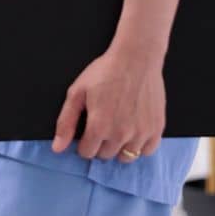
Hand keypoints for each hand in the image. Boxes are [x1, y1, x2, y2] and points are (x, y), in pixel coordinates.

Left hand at [52, 42, 165, 161]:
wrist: (136, 58)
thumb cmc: (105, 72)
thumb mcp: (77, 92)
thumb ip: (66, 122)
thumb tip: (57, 148)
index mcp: (99, 127)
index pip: (87, 152)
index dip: (84, 143)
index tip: (87, 131)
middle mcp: (121, 135)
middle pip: (105, 155)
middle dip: (100, 144)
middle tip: (102, 125)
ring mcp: (141, 133)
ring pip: (126, 157)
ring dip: (119, 147)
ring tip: (117, 129)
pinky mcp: (157, 129)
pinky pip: (147, 151)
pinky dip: (140, 146)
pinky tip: (133, 131)